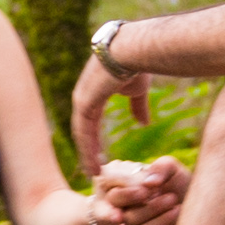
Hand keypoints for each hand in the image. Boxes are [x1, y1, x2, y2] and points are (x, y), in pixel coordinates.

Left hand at [71, 45, 152, 173]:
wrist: (135, 50)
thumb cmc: (139, 64)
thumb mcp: (137, 90)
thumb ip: (137, 107)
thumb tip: (143, 123)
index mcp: (94, 93)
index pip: (90, 121)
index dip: (93, 139)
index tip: (99, 155)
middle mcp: (83, 96)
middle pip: (83, 129)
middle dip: (87, 150)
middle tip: (92, 170)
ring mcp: (81, 99)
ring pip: (81, 134)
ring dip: (86, 154)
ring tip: (93, 173)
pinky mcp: (84, 103)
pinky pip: (84, 132)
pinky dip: (87, 150)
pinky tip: (93, 165)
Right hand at [92, 156, 188, 224]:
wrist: (200, 202)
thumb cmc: (181, 182)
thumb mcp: (173, 169)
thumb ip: (161, 167)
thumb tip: (148, 184)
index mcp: (126, 194)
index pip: (115, 197)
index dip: (128, 195)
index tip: (147, 191)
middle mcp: (128, 214)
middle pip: (128, 217)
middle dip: (151, 208)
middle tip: (172, 197)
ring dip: (161, 221)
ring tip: (178, 209)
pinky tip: (180, 224)